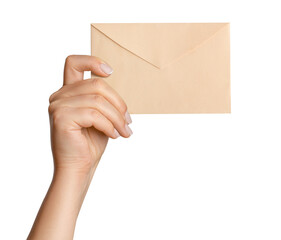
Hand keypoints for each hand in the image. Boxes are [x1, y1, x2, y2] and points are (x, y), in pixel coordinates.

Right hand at [48, 55, 132, 173]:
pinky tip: (114, 135)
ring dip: (117, 117)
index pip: (73, 63)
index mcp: (68, 93)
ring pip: (98, 100)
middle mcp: (59, 96)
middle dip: (118, 104)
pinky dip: (109, 125)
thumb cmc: (90, 143)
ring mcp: (58, 106)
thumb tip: (120, 96)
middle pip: (96, 84)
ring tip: (124, 131)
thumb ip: (104, 100)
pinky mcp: (61, 117)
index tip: (110, 72)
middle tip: (128, 122)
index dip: (92, 61)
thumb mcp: (101, 116)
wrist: (79, 167)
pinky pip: (94, 114)